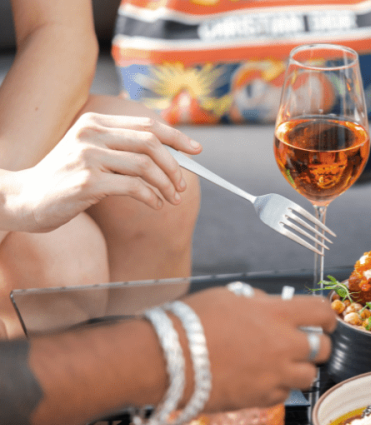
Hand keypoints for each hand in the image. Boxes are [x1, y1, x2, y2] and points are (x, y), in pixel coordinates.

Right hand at [6, 112, 201, 231]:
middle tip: (182, 185)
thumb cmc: (65, 180)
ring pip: (145, 165)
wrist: (25, 199)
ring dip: (166, 185)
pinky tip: (155, 205)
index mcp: (94, 124)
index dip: (176, 136)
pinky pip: (134, 187)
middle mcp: (91, 135)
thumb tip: (170, 156)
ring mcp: (88, 157)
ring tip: (172, 199)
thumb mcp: (91, 156)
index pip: (146, 125)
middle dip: (174, 165)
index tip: (197, 150)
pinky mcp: (87, 182)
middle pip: (150, 143)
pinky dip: (152, 197)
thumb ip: (122, 150)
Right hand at [182, 287, 336, 411]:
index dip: (326, 317)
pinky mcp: (262, 399)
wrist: (165, 361)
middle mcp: (284, 345)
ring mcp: (275, 375)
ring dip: (300, 369)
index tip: (322, 321)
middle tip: (302, 343)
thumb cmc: (190, 323)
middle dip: (317, 345)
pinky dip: (277, 387)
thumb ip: (258, 301)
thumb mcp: (228, 296)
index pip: (323, 312)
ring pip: (309, 376)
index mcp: (277, 314)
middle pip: (325, 349)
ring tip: (279, 363)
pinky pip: (284, 394)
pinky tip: (259, 377)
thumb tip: (271, 303)